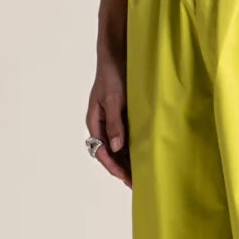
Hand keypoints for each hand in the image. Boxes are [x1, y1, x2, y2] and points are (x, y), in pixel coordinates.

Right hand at [86, 55, 131, 187]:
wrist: (117, 55)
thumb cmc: (112, 75)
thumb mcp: (114, 99)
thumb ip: (115, 123)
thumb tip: (115, 147)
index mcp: (94, 122)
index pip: (101, 151)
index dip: (113, 166)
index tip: (125, 178)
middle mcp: (101, 125)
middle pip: (109, 153)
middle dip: (121, 169)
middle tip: (135, 183)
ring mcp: (111, 121)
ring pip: (117, 147)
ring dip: (127, 161)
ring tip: (140, 175)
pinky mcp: (121, 116)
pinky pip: (125, 137)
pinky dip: (132, 148)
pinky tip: (143, 156)